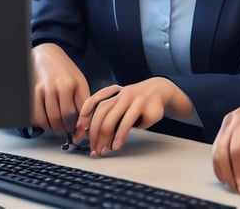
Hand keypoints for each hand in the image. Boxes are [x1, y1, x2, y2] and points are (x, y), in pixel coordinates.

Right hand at [31, 43, 90, 133]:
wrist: (46, 54)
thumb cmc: (64, 70)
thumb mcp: (79, 81)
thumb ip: (82, 101)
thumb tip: (84, 125)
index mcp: (77, 83)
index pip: (82, 111)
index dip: (82, 126)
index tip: (80, 133)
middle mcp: (62, 85)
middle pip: (66, 118)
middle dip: (68, 129)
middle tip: (68, 132)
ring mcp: (46, 88)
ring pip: (51, 119)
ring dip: (55, 129)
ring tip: (58, 128)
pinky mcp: (32, 92)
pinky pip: (37, 116)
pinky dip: (42, 124)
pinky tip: (46, 122)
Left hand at [74, 77, 191, 156]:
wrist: (161, 90)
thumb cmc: (138, 101)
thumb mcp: (122, 104)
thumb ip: (110, 114)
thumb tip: (93, 135)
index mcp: (113, 92)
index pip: (93, 102)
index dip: (84, 116)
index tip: (78, 132)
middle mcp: (121, 94)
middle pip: (102, 112)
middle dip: (95, 133)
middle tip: (94, 149)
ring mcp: (133, 98)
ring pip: (114, 117)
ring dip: (106, 136)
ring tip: (104, 150)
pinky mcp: (144, 106)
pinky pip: (128, 122)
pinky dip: (120, 135)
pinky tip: (117, 144)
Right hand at [211, 101, 239, 194]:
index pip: (239, 144)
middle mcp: (238, 116)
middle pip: (224, 148)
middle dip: (229, 172)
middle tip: (238, 188)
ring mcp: (228, 121)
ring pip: (217, 149)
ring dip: (223, 171)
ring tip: (233, 185)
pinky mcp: (224, 128)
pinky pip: (216, 149)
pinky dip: (219, 165)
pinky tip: (227, 176)